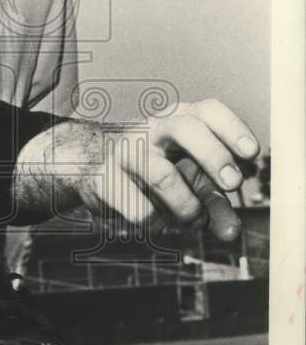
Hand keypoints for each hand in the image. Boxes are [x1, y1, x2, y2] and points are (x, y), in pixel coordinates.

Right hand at [14, 99, 258, 240]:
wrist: (93, 171)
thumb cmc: (155, 173)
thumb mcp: (190, 183)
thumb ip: (215, 204)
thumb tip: (231, 234)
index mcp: (180, 119)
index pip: (208, 111)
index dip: (232, 128)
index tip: (252, 154)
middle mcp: (153, 128)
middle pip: (186, 128)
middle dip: (213, 156)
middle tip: (232, 185)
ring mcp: (126, 151)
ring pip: (165, 177)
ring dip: (188, 208)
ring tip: (191, 219)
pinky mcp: (105, 179)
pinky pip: (141, 211)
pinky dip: (157, 224)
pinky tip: (154, 219)